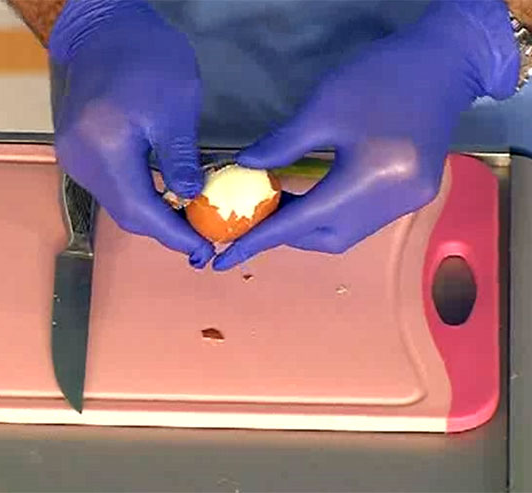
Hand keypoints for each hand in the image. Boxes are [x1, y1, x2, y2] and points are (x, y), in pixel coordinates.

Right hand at [49, 0, 213, 267]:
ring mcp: (73, 158)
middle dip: (165, 231)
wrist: (105, 29)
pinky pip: (111, 188)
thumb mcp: (177, 108)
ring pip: (118, 204)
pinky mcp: (77, 152)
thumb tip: (192, 201)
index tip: (202, 251)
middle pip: (126, 213)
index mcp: (104, 149)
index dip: (173, 235)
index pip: (140, 210)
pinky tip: (165, 199)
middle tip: (200, 241)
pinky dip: (139, 198)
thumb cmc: (148, 59)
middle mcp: (80, 161)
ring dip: (153, 216)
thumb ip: (181, 160)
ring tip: (189, 224)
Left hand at [213, 0, 518, 270]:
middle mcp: (392, 204)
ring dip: (308, 227)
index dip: (262, 239)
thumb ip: (281, 145)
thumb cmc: (380, 78)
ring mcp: (407, 204)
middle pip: (327, 238)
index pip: (303, 222)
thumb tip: (246, 167)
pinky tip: (313, 199)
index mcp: (371, 180)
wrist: (445, 63)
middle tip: (254, 218)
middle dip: (286, 235)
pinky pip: (362, 220)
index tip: (227, 256)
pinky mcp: (414, 196)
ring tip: (279, 208)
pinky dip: (331, 216)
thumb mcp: (323, 107)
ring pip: (344, 234)